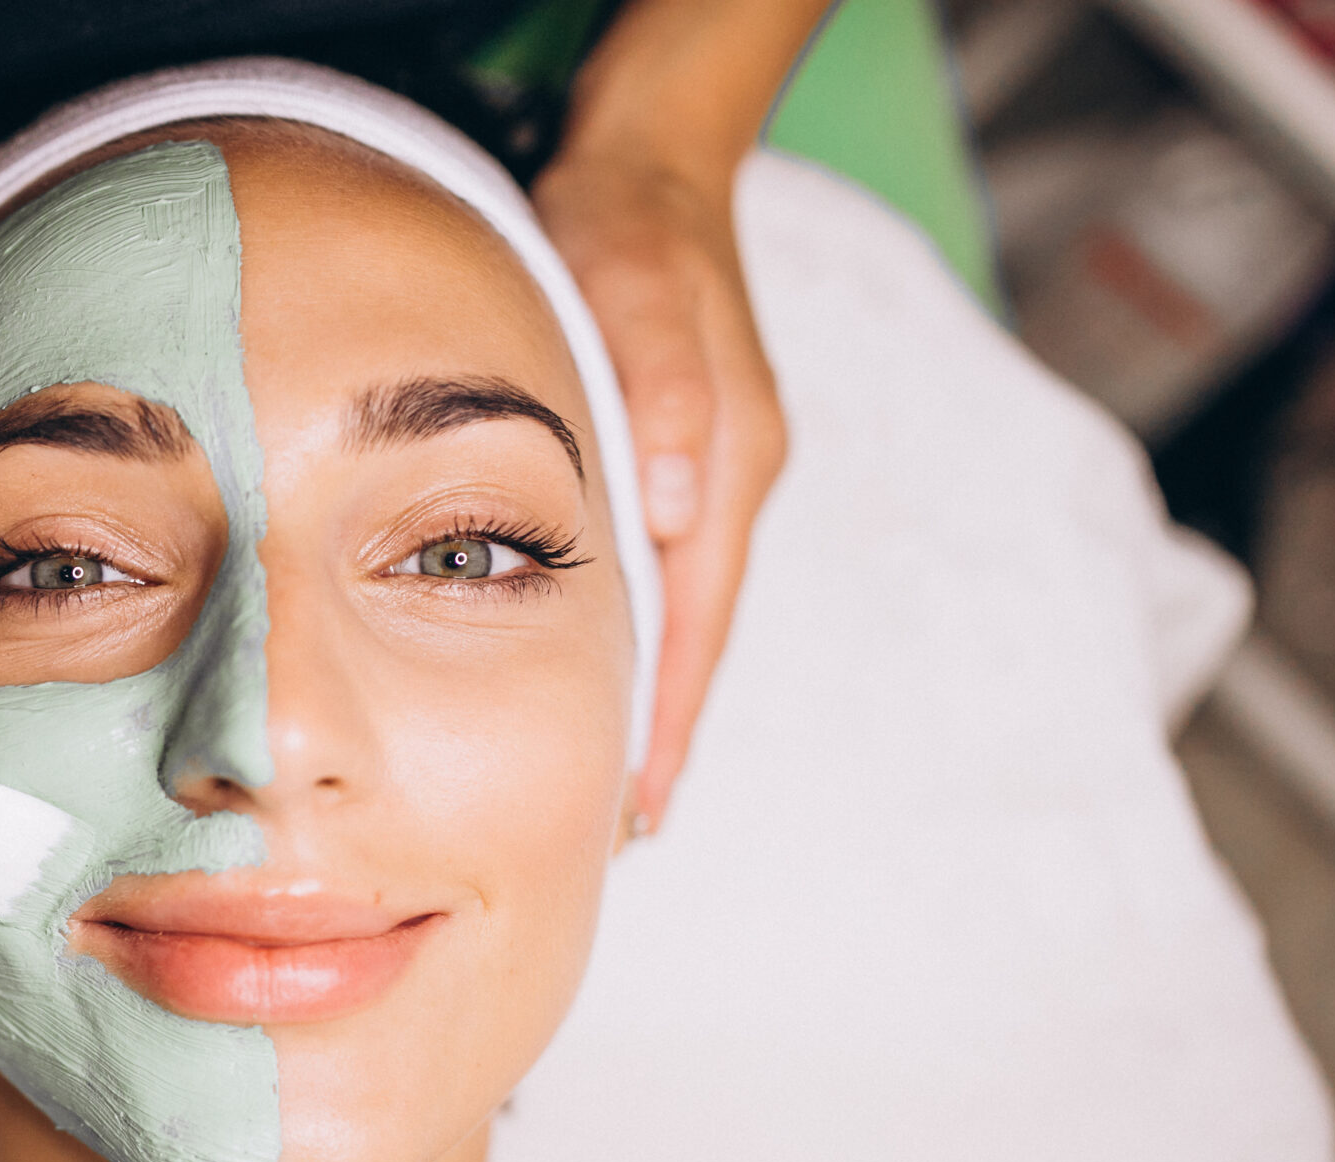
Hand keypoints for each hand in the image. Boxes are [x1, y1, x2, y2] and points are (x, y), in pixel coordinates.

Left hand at [533, 149, 785, 833]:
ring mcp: (712, 470)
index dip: (670, 722)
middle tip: (624, 828)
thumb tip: (681, 511)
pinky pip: (663, 569)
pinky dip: (642, 629)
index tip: (641, 808)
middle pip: (698, 636)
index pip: (699, 627)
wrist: (646, 161)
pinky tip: (606, 665)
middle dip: (665, 732)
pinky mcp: (683, 455)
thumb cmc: (625, 225)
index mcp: (728, 465)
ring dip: (654, 690)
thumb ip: (666, 397)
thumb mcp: (634, 290)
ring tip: (617, 777)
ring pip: (681, 609)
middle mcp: (729, 479)